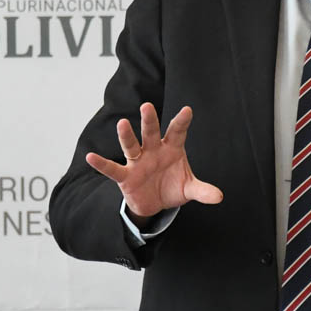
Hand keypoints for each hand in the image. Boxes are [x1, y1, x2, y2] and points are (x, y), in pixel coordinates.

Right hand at [85, 102, 222, 222]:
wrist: (156, 203)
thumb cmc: (173, 187)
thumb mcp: (190, 190)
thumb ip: (203, 191)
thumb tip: (219, 197)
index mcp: (171, 149)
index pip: (177, 132)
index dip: (182, 122)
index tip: (188, 110)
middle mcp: (153, 150)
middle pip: (151, 133)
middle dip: (149, 121)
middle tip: (147, 106)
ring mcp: (138, 162)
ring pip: (131, 146)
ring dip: (126, 136)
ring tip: (122, 124)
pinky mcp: (126, 176)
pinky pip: (112, 169)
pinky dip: (102, 164)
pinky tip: (91, 157)